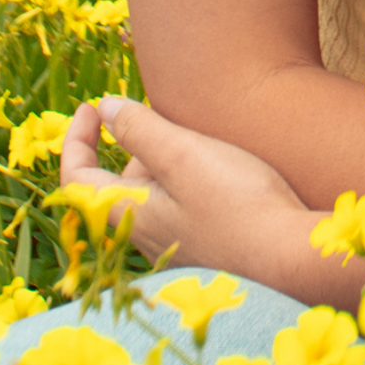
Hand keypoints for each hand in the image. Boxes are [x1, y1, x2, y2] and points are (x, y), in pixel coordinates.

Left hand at [60, 96, 312, 287]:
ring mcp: (175, 244)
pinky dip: (187, 180)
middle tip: (173, 117)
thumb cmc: (237, 204)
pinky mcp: (204, 246)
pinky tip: (223, 172)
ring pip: (153, 194)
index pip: (77, 178)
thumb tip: (105, 108)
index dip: (76, 139)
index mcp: (129, 212)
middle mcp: (144, 234)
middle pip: (120, 183)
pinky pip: (180, 206)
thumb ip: (142, 129)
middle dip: (137, 145)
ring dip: (166, 162)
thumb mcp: (185, 155)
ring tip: (204, 140)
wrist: (288, 257)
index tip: (92, 107)